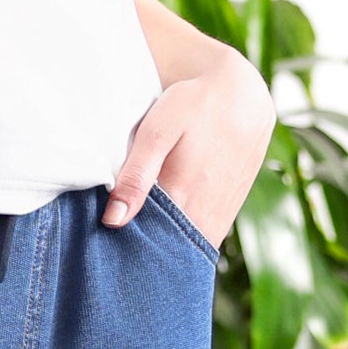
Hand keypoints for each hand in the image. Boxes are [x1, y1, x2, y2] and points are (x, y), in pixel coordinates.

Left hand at [103, 54, 274, 248]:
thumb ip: (136, 176)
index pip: (147, 243)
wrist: (243, 96)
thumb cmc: (194, 107)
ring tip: (139, 230)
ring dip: (163, 245)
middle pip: (166, 252)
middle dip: (142, 251)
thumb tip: (113, 221)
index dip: (124, 248)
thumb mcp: (158, 132)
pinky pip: (200, 238)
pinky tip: (163, 223)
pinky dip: (180, 237)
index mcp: (183, 198)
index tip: (105, 245)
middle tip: (117, 241)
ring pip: (185, 248)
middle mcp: (205, 216)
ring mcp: (220, 218)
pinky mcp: (227, 213)